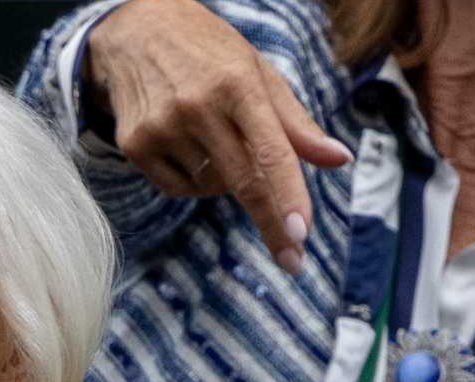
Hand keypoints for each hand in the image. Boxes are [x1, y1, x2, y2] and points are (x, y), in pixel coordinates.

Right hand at [86, 0, 354, 271]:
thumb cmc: (210, 52)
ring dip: (225, 179)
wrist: (134, 28)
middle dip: (272, 225)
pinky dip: (193, 180)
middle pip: (243, 184)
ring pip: (211, 187)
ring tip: (213, 136)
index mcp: (237, 83)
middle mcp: (197, 105)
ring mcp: (161, 126)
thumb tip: (340, 160)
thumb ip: (297, 123)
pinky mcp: (135, 143)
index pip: (270, 151)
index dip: (287, 195)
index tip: (300, 235)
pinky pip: (178, 187)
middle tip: (291, 260)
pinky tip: (187, 145)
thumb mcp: (258, 73)